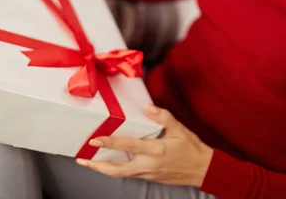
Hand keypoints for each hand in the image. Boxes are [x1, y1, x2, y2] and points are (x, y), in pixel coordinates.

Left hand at [76, 105, 213, 186]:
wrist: (203, 170)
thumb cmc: (192, 149)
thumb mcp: (179, 129)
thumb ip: (162, 116)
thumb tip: (147, 107)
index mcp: (154, 150)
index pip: (127, 146)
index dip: (109, 143)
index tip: (95, 140)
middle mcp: (148, 165)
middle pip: (117, 170)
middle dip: (97, 167)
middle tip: (82, 161)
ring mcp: (148, 174)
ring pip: (121, 174)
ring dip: (105, 169)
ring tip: (91, 163)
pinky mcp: (150, 178)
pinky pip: (130, 174)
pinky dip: (117, 170)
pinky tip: (111, 164)